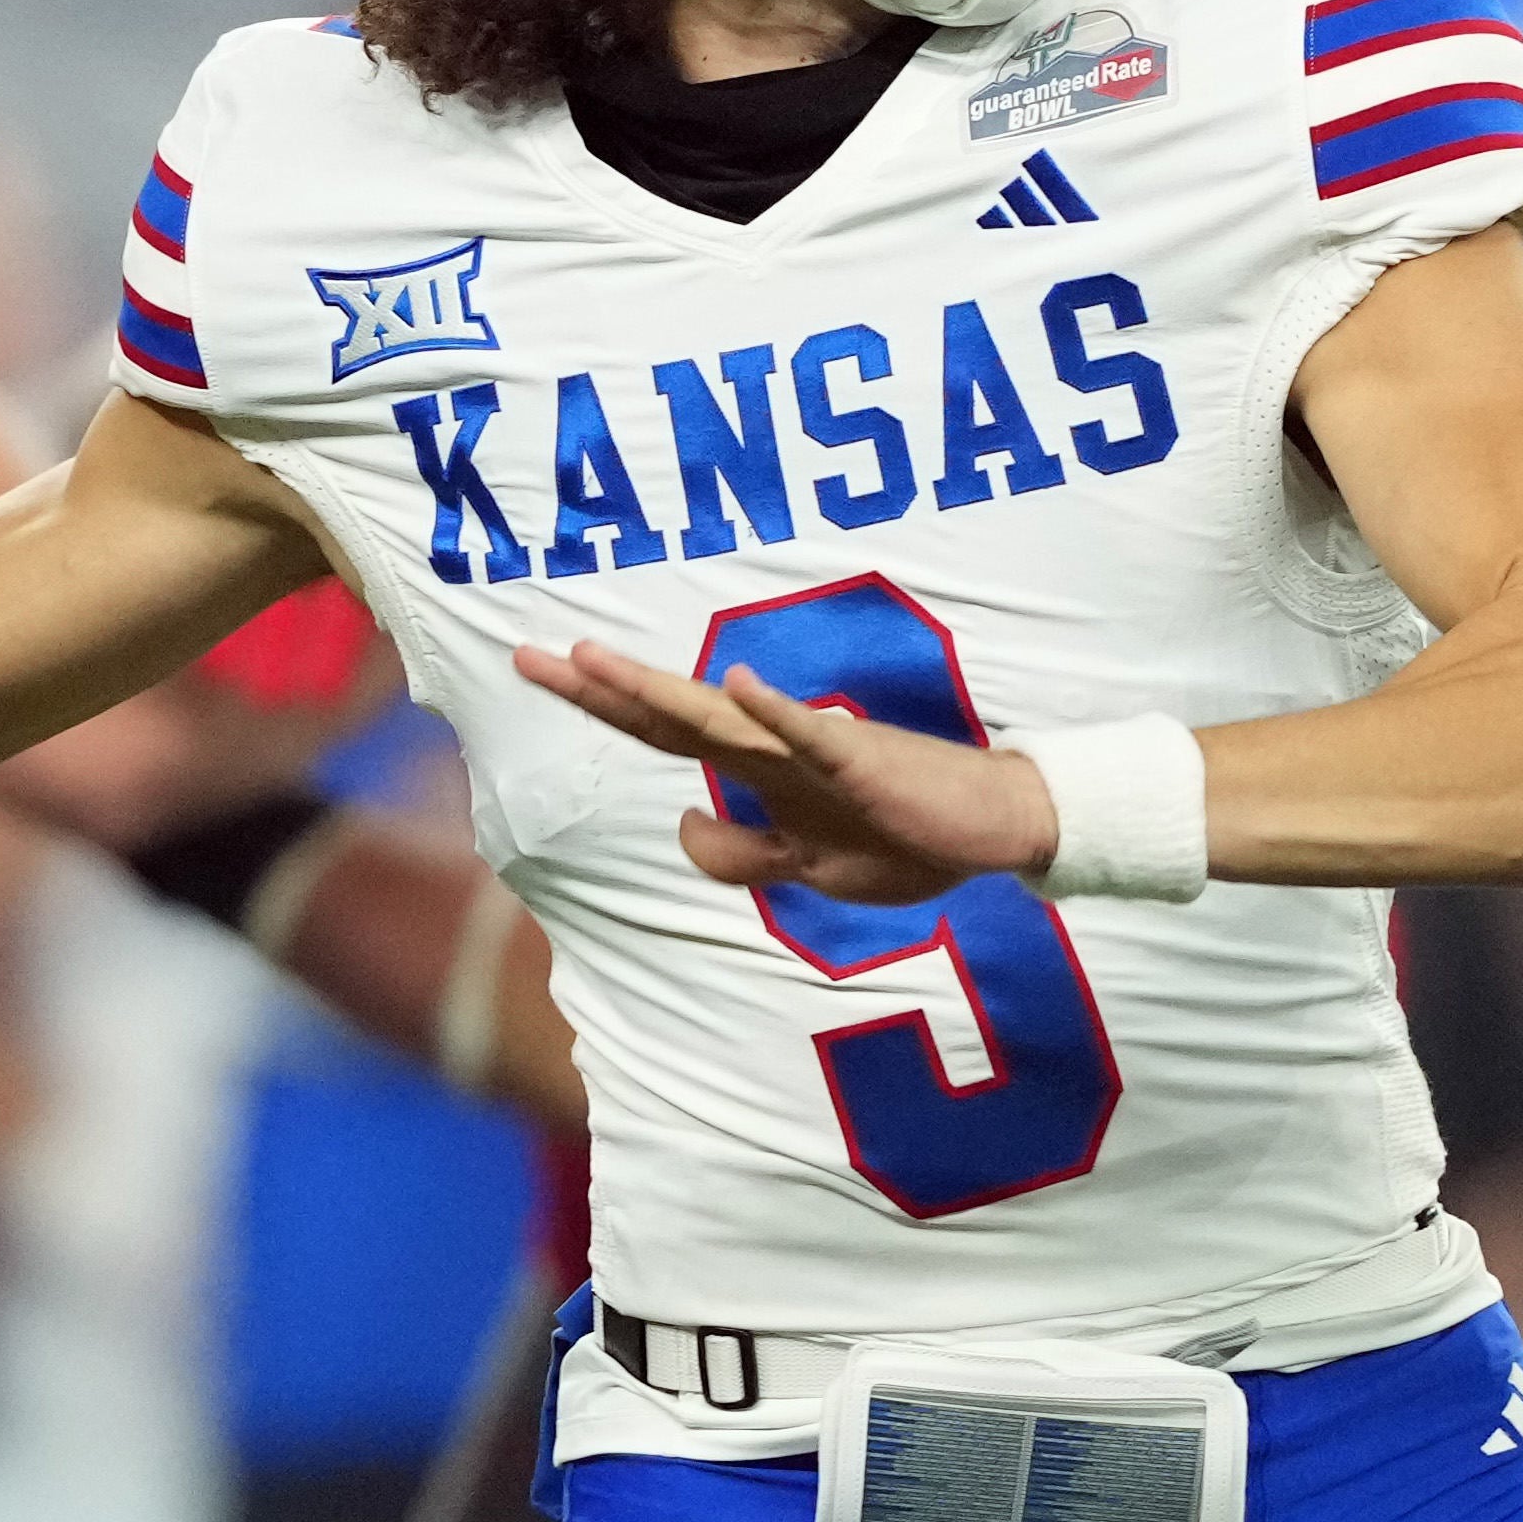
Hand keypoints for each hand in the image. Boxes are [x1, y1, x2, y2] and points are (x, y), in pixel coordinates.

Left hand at [514, 640, 1058, 906]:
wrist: (996, 828)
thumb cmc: (907, 836)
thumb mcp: (810, 868)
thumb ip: (745, 855)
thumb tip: (683, 827)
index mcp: (758, 770)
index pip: (663, 732)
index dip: (603, 707)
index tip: (543, 670)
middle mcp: (774, 750)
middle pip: (670, 714)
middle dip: (599, 687)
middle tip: (526, 653)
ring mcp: (816, 752)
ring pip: (720, 717)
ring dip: (657, 691)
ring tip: (593, 661)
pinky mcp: (864, 763)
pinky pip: (813, 736)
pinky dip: (775, 712)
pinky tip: (738, 685)